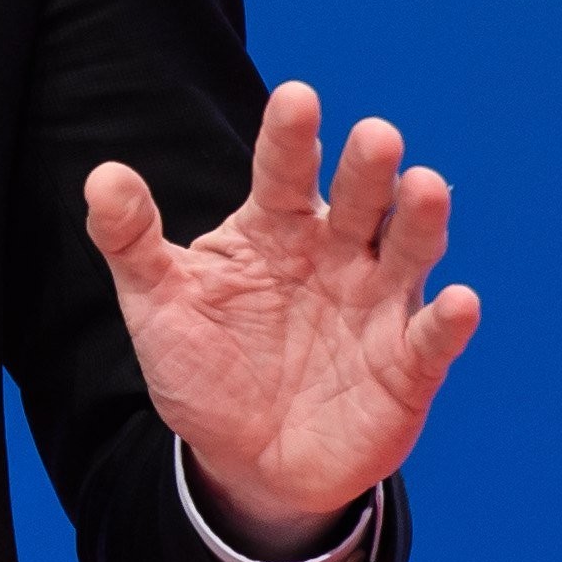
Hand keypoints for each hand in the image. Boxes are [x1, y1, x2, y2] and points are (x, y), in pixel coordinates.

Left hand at [83, 82, 480, 558]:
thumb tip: (103, 176)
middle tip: (375, 136)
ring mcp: (377, 306)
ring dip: (420, 222)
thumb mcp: (157, 304)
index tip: (297, 99)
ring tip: (423, 189)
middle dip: (369, 169)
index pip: (284, 172)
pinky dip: (448, 321)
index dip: (291, 137)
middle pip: (359, 200)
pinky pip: (432, 338)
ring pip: (407, 252)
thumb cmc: (206, 369)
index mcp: (277, 228)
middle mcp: (336, 253)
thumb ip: (131, 241)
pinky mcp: (407, 365)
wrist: (244, 462)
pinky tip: (458, 301)